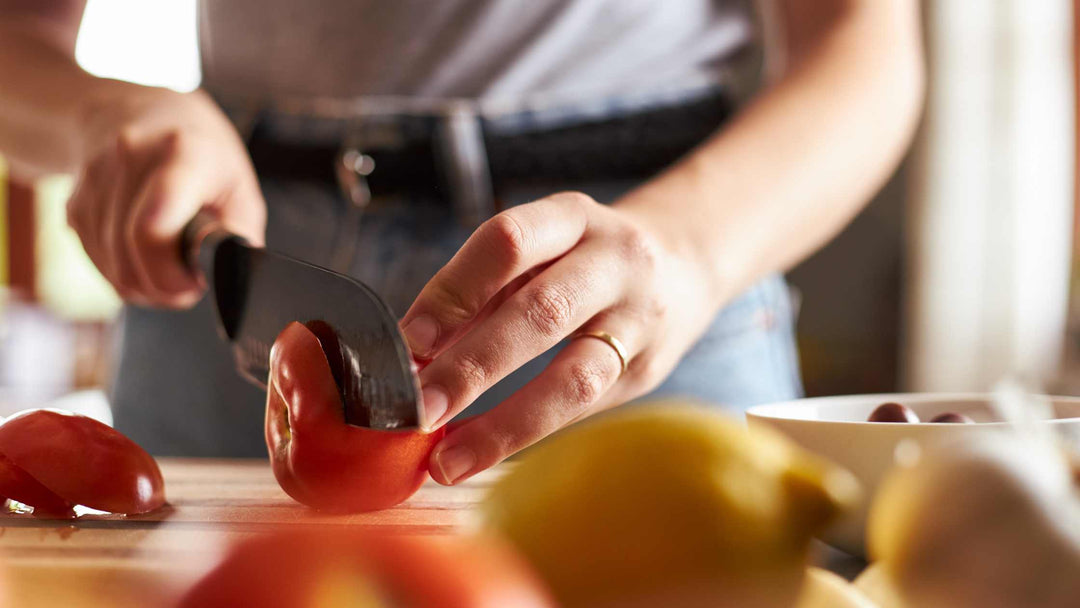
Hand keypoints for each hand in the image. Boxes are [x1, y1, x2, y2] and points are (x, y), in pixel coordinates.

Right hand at [67, 86, 265, 307]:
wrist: (134, 110)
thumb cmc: (200, 155)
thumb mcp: (240, 186)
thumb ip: (237, 235)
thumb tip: (225, 276)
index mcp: (183, 152)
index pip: (153, 227)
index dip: (170, 271)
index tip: (192, 280)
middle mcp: (130, 157)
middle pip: (130, 253)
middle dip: (162, 286)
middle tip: (186, 283)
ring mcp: (95, 179)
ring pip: (111, 266)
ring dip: (143, 284)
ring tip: (169, 267)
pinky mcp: (73, 202)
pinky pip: (95, 260)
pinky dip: (122, 273)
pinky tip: (143, 256)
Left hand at [399, 192, 721, 483]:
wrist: (682, 267)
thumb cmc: (582, 262)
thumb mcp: (539, 249)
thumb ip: (480, 292)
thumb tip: (412, 355)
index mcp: (572, 218)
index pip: (507, 242)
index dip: (454, 291)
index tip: (410, 341)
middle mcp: (614, 261)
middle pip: (541, 312)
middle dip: (472, 367)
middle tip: (419, 409)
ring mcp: (639, 319)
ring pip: (574, 376)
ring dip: (504, 424)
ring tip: (448, 458)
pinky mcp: (648, 370)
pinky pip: (586, 410)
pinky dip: (529, 435)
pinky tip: (484, 453)